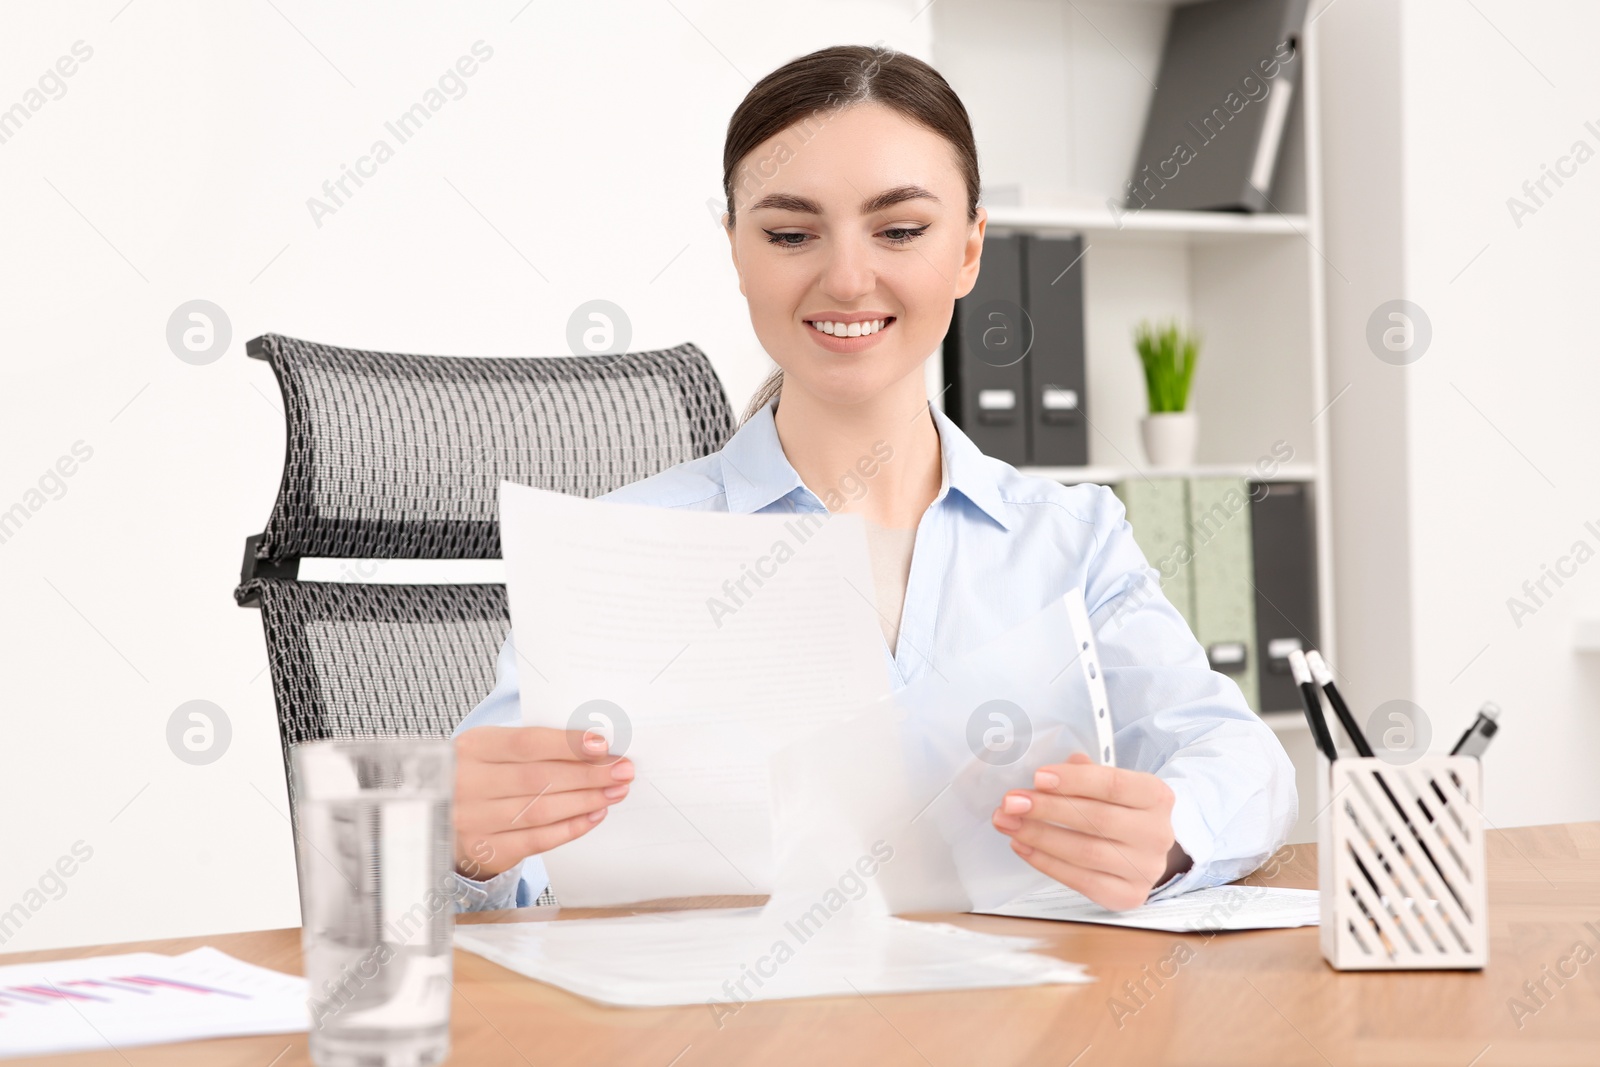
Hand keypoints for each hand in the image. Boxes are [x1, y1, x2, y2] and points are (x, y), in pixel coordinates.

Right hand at [453, 726, 633, 879]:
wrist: (440, 813)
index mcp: (471, 747)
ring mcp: (473, 819)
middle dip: (589, 774)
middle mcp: (466, 783)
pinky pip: (537, 840)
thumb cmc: (480, 774)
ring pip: (541, 810)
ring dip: (586, 800)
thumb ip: (533, 745)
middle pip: (539, 778)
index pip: (527, 742)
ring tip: (615, 792)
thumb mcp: (493, 748)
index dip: (567, 744)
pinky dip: (570, 828)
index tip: (602, 745)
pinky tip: (593, 815)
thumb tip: (594, 747)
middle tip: (622, 770)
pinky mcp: (484, 850)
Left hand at [991, 751, 1189, 910]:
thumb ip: (1082, 774)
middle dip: (1047, 809)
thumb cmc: (1119, 810)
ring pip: (1085, 852)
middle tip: (1010, 803)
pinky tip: (1022, 846)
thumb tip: (1044, 776)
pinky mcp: (1128, 895)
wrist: (1142, 851)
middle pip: (1096, 819)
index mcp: (1156, 796)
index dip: (1074, 780)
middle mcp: (1157, 833)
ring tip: (1007, 823)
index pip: (1114, 785)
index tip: (1037, 777)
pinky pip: (1080, 880)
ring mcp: (1145, 868)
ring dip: (1039, 836)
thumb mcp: (1109, 784)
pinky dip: (1046, 862)